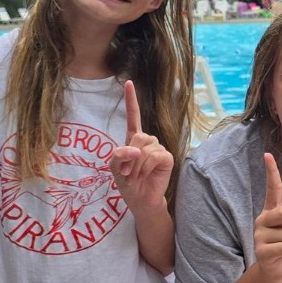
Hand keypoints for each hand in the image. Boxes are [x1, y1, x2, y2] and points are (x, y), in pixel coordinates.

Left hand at [109, 80, 172, 210]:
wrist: (140, 200)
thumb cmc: (127, 183)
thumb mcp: (114, 168)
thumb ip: (118, 155)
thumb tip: (136, 149)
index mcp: (133, 139)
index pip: (133, 116)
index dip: (131, 99)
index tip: (128, 82)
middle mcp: (148, 141)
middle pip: (138, 137)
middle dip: (129, 157)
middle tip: (127, 173)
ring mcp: (159, 148)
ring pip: (145, 148)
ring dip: (136, 165)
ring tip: (136, 176)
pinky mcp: (167, 157)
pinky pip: (154, 156)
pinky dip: (146, 167)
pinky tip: (146, 174)